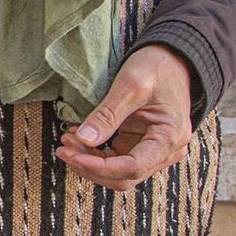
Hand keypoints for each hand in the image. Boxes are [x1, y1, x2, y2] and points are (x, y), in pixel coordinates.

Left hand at [55, 45, 195, 189]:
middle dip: (91, 166)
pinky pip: (117, 159)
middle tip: (63, 149)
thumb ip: (108, 114)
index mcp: (170, 138)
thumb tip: (83, 139)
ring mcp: (155, 150)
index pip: (132, 167)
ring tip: (67, 140)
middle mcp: (167, 150)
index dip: (99, 167)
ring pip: (118, 172)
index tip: (73, 156)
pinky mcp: (142, 146)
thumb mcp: (130, 85)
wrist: (171, 60)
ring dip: (90, 161)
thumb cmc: (157, 67)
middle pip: (125, 176)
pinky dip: (95, 154)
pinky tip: (78, 138)